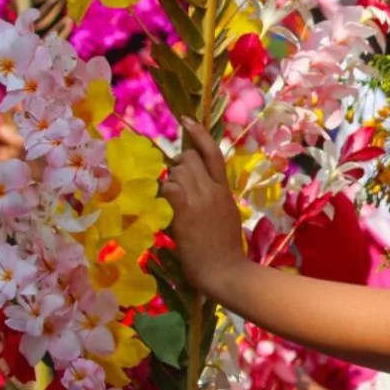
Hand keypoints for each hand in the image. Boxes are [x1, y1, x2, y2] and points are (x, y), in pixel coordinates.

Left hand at [159, 118, 246, 299]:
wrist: (226, 270)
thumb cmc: (224, 251)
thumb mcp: (225, 216)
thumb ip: (213, 200)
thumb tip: (192, 191)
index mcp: (225, 191)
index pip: (213, 153)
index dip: (198, 134)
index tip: (186, 119)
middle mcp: (213, 189)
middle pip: (188, 159)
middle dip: (176, 168)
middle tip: (174, 189)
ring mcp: (200, 198)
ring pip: (176, 172)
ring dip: (169, 184)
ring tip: (173, 206)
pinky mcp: (186, 210)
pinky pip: (169, 189)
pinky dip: (164, 197)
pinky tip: (167, 212)